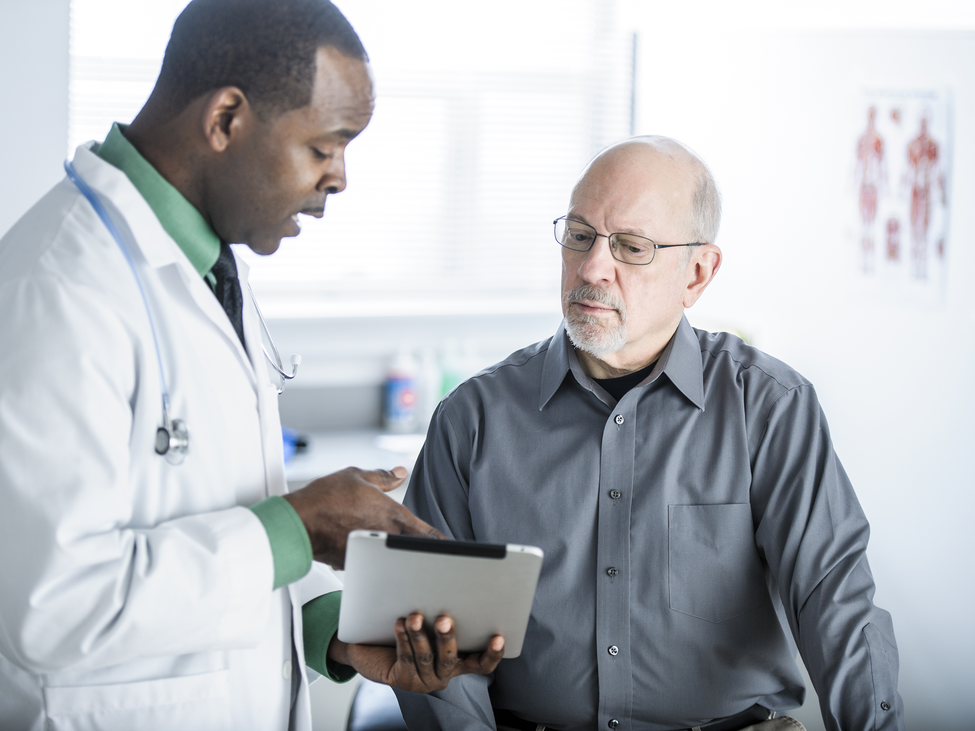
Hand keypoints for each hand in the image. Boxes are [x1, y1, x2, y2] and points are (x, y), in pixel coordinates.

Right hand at [283, 467, 442, 568]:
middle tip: (434, 556)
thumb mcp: (357, 476)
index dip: (445, 543)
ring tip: (400, 554)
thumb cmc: (325, 499)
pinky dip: (374, 559)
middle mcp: (386, 537)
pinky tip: (366, 551)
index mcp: (394, 516)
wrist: (297, 523)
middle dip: (423, 552)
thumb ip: (383, 477)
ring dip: (398, 557)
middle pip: (415, 551)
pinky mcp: (355, 565)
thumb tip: (400, 472)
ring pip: (393, 559)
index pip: (430, 535)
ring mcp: (372, 554)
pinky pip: (372, 563)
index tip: (454, 549)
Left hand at [328, 614, 504, 692]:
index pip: (482, 664)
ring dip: (420, 635)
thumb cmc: (413, 630)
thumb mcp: (433, 625)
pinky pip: (405, 658)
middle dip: (447, 637)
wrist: (376, 649)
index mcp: (459, 662)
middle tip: (444, 619)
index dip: (492, 653)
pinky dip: (403, 639)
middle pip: (450, 658)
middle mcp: (443, 675)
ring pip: (425, 657)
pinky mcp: (403, 681)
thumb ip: (447, 615)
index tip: (498, 637)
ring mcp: (424, 681)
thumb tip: (452, 585)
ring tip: (414, 616)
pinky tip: (400, 623)